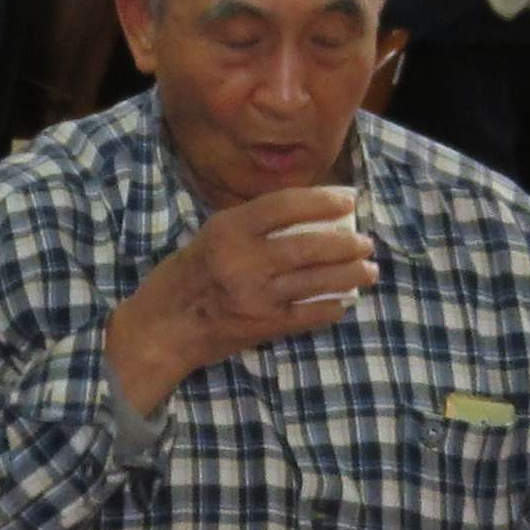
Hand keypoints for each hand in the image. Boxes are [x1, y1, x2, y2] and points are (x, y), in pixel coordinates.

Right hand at [108, 183, 373, 410]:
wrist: (160, 330)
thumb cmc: (183, 279)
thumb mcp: (209, 237)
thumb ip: (250, 226)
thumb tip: (305, 215)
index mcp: (227, 230)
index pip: (285, 205)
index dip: (322, 200)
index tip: (347, 199)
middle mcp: (243, 261)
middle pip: (308, 245)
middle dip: (346, 243)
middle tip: (366, 242)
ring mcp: (255, 296)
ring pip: (316, 281)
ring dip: (349, 275)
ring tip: (369, 270)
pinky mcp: (262, 326)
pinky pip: (308, 314)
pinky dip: (331, 307)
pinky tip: (345, 302)